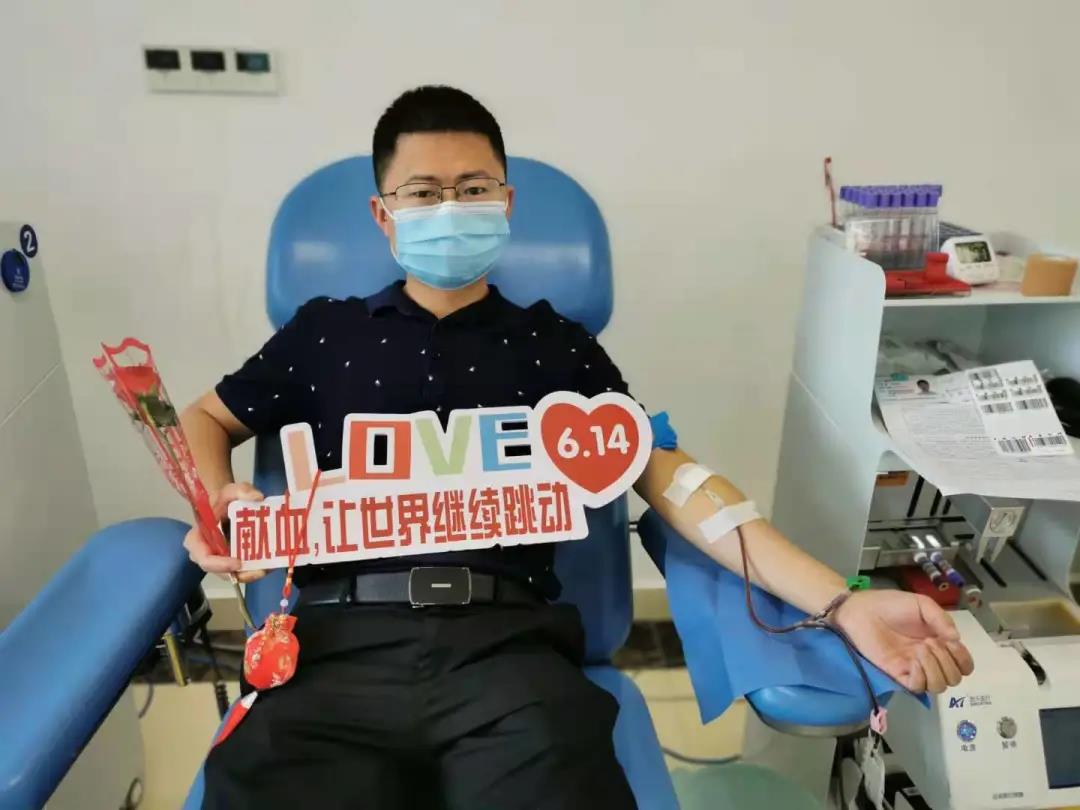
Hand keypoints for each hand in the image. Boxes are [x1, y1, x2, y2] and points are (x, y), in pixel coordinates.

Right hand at [182, 482, 266, 583]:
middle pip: (220, 572)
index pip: (203, 557)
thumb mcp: (230, 490)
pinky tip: (270, 564)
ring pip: (233, 575)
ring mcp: (219, 560)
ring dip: (250, 574)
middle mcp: (206, 553)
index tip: (238, 562)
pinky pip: (242, 570)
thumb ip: (241, 490)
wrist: (226, 504)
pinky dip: (255, 569)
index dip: (219, 564)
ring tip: (269, 568)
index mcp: (198, 539)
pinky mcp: (232, 562)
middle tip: (261, 570)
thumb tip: (258, 497)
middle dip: (241, 574)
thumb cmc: (223, 500)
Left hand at [832, 590, 974, 693]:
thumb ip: (942, 620)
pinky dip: (921, 678)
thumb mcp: (922, 604)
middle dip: (947, 661)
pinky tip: (913, 662)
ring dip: (935, 669)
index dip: (963, 659)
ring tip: (920, 649)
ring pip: (938, 687)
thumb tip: (956, 639)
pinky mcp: (897, 674)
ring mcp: (913, 668)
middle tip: (930, 643)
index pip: (963, 665)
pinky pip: (917, 687)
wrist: (863, 609)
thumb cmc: (891, 605)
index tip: (951, 644)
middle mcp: (929, 659)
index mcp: (939, 643)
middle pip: (954, 678)